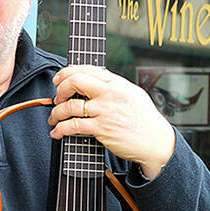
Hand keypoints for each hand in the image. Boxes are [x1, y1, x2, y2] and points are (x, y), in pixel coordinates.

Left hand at [48, 65, 174, 178]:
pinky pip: (73, 126)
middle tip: (56, 98)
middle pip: (75, 82)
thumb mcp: (132, 94)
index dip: (67, 72)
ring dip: (56, 112)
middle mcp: (110, 94)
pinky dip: (60, 129)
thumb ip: (113, 86)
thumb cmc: (144, 119)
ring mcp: (105, 111)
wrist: (155, 142)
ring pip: (70, 106)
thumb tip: (92, 80)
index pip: (87, 69)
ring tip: (54, 118)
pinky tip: (57, 132)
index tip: (59, 79)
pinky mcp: (102, 129)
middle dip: (59, 89)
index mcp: (117, 83)